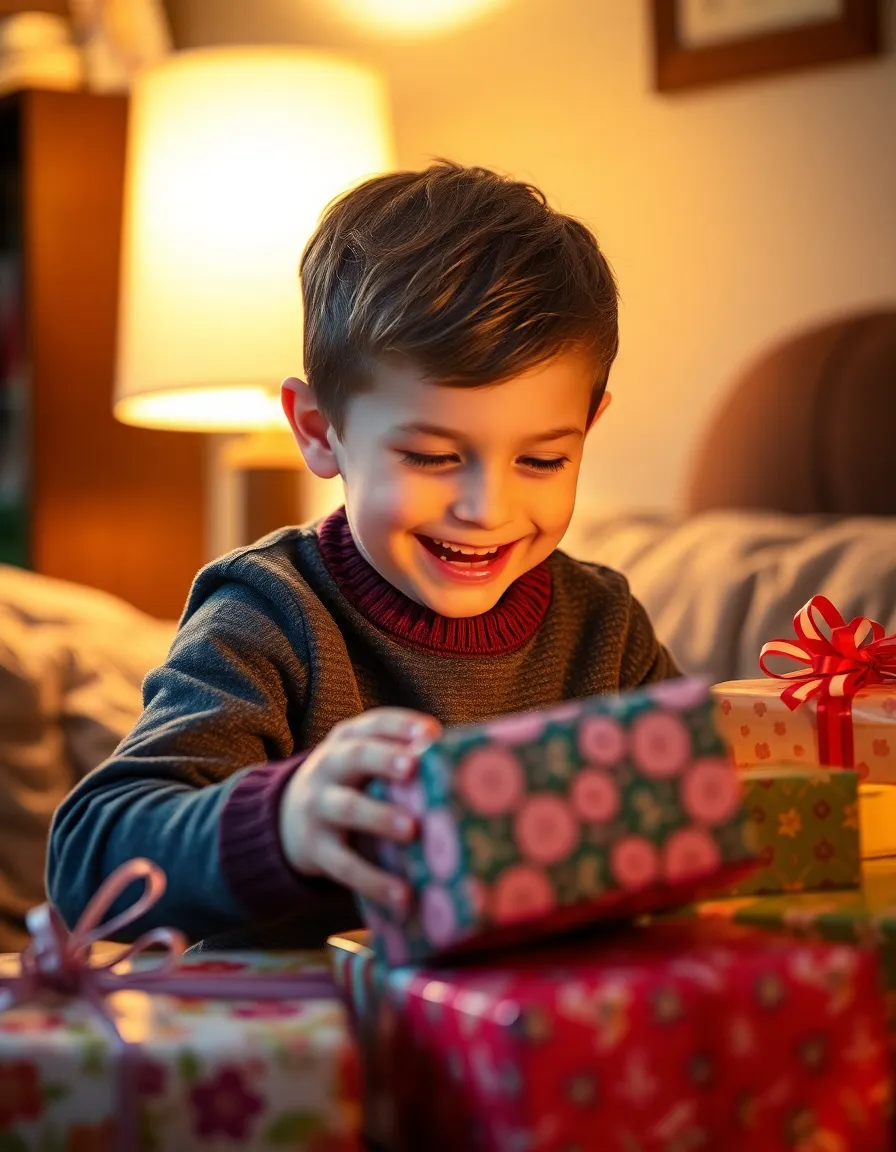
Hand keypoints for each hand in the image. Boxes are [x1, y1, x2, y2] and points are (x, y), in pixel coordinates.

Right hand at [278, 708, 441, 912]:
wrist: (287, 819)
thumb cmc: (353, 786)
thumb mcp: (366, 764)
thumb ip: (404, 760)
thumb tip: (475, 768)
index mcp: (348, 740)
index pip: (375, 723)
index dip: (401, 725)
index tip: (430, 732)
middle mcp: (329, 768)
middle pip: (354, 756)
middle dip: (384, 759)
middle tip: (413, 767)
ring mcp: (318, 807)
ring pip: (347, 808)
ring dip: (379, 817)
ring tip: (411, 830)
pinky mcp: (316, 849)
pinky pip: (345, 865)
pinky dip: (374, 881)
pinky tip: (403, 896)